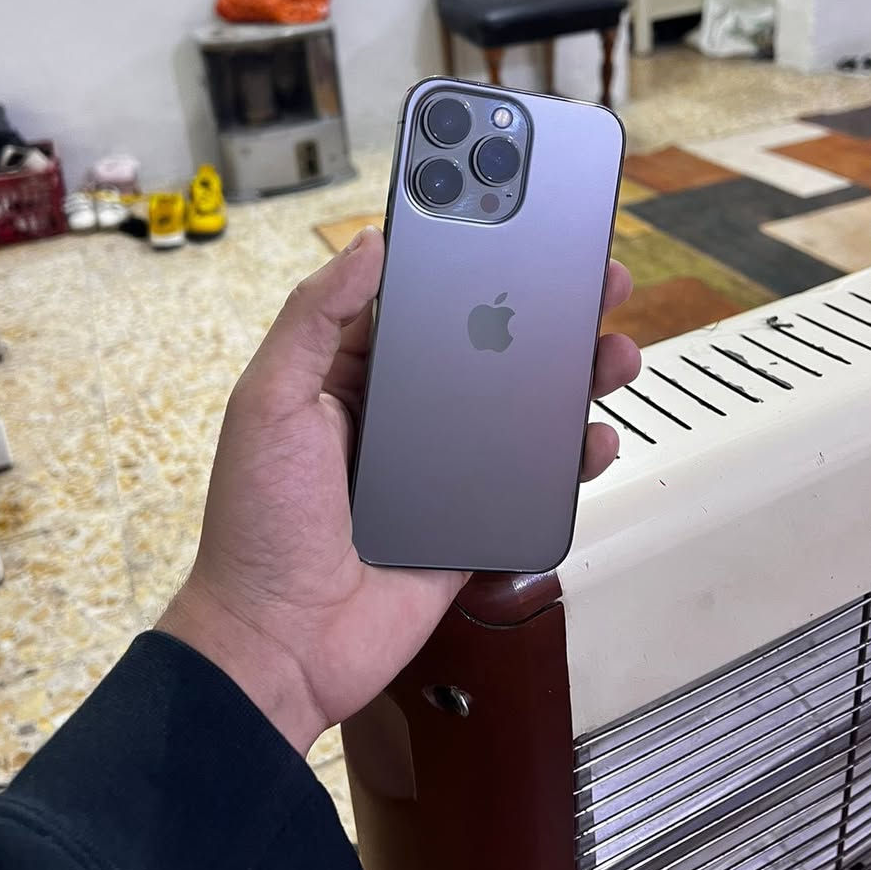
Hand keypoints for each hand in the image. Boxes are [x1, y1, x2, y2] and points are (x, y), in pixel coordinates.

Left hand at [158, 226, 639, 753]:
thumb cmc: (257, 523)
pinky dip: (572, 455)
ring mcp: (445, 464)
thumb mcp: (269, 402)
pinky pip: (534, 476)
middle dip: (546, 308)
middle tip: (596, 277)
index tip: (516, 225)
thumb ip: (313, 319)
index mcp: (355, 373)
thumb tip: (366, 243)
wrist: (282, 644)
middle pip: (490, 344)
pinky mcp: (475, 514)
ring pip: (522, 405)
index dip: (473, 261)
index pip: (425, 300)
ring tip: (613, 349)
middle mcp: (406, 410)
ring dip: (573, 372)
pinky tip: (595, 436)